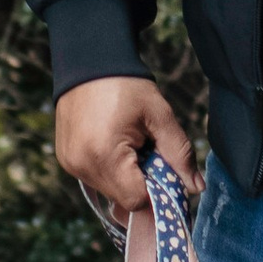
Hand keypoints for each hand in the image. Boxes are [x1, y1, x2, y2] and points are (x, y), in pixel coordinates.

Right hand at [54, 76, 196, 225]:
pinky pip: (95, 179)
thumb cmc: (127, 86)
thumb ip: (180, 154)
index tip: (165, 169)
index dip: (156, 190)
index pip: (136, 200)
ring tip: (129, 144)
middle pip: (122, 199)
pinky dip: (110, 170)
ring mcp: (70, 164)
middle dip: (141, 182)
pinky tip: (114, 144)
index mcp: (104, 155)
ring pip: (109, 191)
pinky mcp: (65, 160)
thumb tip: (197, 188)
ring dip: (125, 177)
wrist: (88, 61)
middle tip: (147, 150)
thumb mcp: (160, 116)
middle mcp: (81, 165)